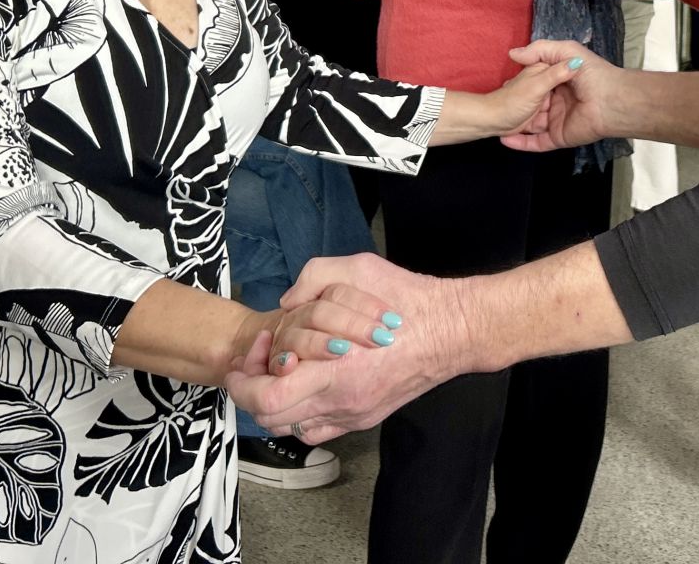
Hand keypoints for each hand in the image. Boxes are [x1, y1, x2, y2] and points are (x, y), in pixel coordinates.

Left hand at [225, 254, 463, 442]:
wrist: (452, 331)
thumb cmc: (407, 299)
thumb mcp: (357, 268)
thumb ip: (312, 279)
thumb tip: (287, 303)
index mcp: (336, 369)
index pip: (268, 397)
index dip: (247, 378)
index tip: (254, 352)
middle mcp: (341, 401)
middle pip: (270, 419)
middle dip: (252, 391)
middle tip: (258, 363)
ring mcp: (353, 414)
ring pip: (290, 428)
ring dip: (274, 404)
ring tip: (281, 373)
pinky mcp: (363, 418)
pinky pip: (316, 430)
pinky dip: (299, 415)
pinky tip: (306, 387)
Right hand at [501, 42, 619, 153]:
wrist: (611, 100)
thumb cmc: (591, 73)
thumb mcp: (565, 51)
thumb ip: (539, 50)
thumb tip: (513, 54)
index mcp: (560, 82)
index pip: (536, 84)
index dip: (520, 84)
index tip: (504, 84)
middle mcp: (557, 102)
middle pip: (531, 106)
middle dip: (514, 106)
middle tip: (495, 105)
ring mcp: (557, 121)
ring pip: (531, 125)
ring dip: (514, 125)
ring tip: (494, 122)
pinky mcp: (558, 136)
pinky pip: (537, 142)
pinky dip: (521, 143)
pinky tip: (504, 139)